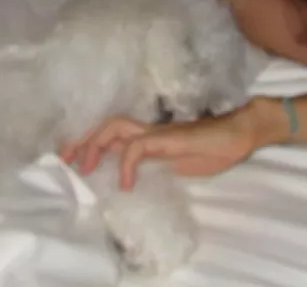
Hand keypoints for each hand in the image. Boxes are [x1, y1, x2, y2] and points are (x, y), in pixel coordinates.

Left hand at [60, 109, 257, 189]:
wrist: (240, 133)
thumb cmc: (213, 148)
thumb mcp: (177, 163)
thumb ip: (155, 165)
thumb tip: (132, 176)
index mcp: (150, 136)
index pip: (112, 132)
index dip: (89, 142)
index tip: (73, 160)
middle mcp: (149, 129)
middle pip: (106, 124)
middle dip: (81, 140)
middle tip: (65, 160)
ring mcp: (158, 132)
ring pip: (116, 127)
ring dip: (95, 145)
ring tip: (87, 168)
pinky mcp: (169, 139)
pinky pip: (139, 146)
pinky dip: (126, 163)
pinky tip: (126, 182)